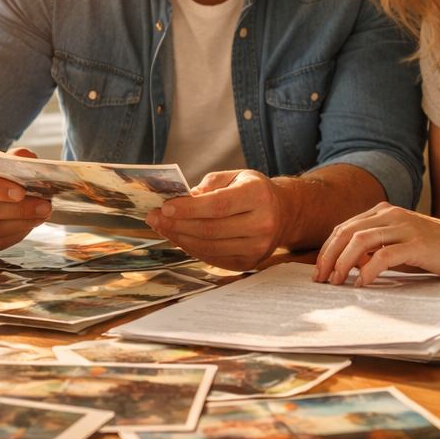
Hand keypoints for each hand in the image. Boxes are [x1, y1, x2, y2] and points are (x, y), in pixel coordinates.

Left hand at [145, 169, 291, 270]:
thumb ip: (208, 186)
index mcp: (258, 196)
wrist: (284, 214)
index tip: (165, 207)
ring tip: (162, 228)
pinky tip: (179, 238)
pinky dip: (192, 248)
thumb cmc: (255, 192)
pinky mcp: (249, 262)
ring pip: (209, 247)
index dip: (188, 208)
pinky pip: (213, 258)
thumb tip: (179, 200)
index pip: (218, 205)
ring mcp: (257, 248)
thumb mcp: (236, 176)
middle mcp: (262, 224)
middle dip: (177, 224)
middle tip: (155, 218)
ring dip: (180, 238)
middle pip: (210, 229)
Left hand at [311, 203, 439, 285]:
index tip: (320, 269)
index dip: (328, 248)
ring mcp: (404, 227)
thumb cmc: (435, 249)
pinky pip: (383, 256)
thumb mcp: (400, 244)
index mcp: (384, 211)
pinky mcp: (416, 244)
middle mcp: (391, 214)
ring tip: (337, 281)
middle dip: (329, 256)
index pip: (345, 227)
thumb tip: (349, 263)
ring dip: (343, 263)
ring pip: (360, 241)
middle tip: (321, 278)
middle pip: (346, 232)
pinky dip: (368, 271)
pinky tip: (363, 284)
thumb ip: (375, 248)